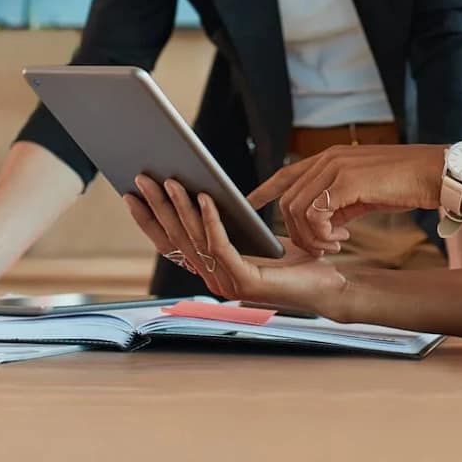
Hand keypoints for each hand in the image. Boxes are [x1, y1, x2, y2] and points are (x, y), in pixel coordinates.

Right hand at [124, 176, 348, 315]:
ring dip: (180, 208)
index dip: (149, 220)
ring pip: (195, 240)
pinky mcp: (245, 281)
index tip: (131, 194)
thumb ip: (228, 223)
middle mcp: (213, 280)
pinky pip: (220, 245)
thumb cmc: (296, 259)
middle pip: (176, 239)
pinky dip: (210, 219)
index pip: (170, 244)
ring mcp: (227, 283)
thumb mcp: (254, 235)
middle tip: (142, 177)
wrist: (329, 284)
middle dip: (157, 206)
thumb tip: (200, 190)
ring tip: (171, 180)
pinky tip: (205, 197)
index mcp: (211, 270)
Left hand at [247, 144, 446, 254]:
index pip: (286, 173)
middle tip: (323, 246)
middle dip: (297, 231)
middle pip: (287, 199)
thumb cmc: (405, 183)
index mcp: (331, 157)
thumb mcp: (364, 191)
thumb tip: (326, 222)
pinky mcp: (347, 181)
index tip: (249, 204)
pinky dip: (322, 233)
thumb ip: (340, 201)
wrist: (436, 173)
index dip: (264, 190)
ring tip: (335, 244)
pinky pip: (315, 214)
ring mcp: (336, 168)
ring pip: (297, 209)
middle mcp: (328, 159)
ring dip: (311, 236)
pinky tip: (343, 237)